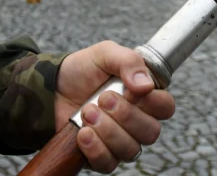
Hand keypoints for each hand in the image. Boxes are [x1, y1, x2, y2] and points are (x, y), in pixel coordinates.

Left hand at [54, 42, 175, 171]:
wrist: (51, 88)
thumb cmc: (83, 70)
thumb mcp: (105, 54)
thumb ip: (129, 61)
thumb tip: (146, 86)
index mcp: (144, 96)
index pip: (166, 107)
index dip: (151, 102)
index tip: (128, 90)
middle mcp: (137, 122)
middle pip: (151, 132)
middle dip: (125, 115)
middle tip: (102, 98)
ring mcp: (120, 141)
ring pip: (130, 149)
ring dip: (107, 130)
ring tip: (87, 111)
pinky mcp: (101, 156)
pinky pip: (108, 163)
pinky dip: (95, 148)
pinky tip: (82, 133)